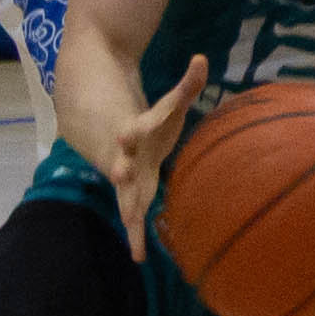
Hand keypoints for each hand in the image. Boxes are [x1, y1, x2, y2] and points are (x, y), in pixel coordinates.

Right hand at [106, 57, 210, 246]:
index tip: (125, 132)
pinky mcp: (131, 190)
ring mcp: (129, 174)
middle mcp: (130, 153)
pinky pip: (132, 213)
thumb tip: (202, 60)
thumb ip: (187, 84)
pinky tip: (138, 255)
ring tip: (130, 226)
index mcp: (140, 130)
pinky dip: (135, 233)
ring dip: (129, 208)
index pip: (139, 127)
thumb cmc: (155, 120)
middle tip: (118, 174)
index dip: (134, 129)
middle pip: (124, 161)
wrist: (112, 130)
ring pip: (126, 193)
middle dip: (121, 169)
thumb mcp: (170, 104)